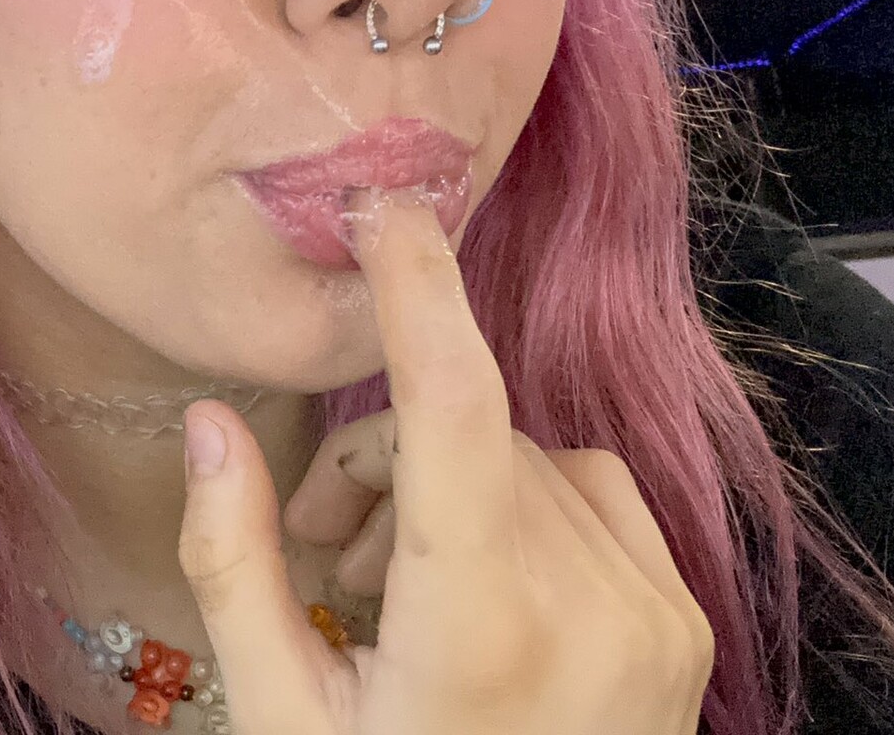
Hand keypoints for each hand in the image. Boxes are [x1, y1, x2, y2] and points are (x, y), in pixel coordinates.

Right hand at [176, 189, 713, 734]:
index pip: (456, 404)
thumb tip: (208, 423)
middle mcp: (593, 605)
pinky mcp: (685, 623)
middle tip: (319, 552)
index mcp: (483, 626)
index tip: (377, 209)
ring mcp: (657, 614)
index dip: (415, 287)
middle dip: (379, 462)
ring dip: (447, 487)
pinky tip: (475, 590)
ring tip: (389, 590)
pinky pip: (592, 496)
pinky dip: (521, 509)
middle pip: (468, 435)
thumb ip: (233, 563)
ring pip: (529, 458)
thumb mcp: (276, 715)